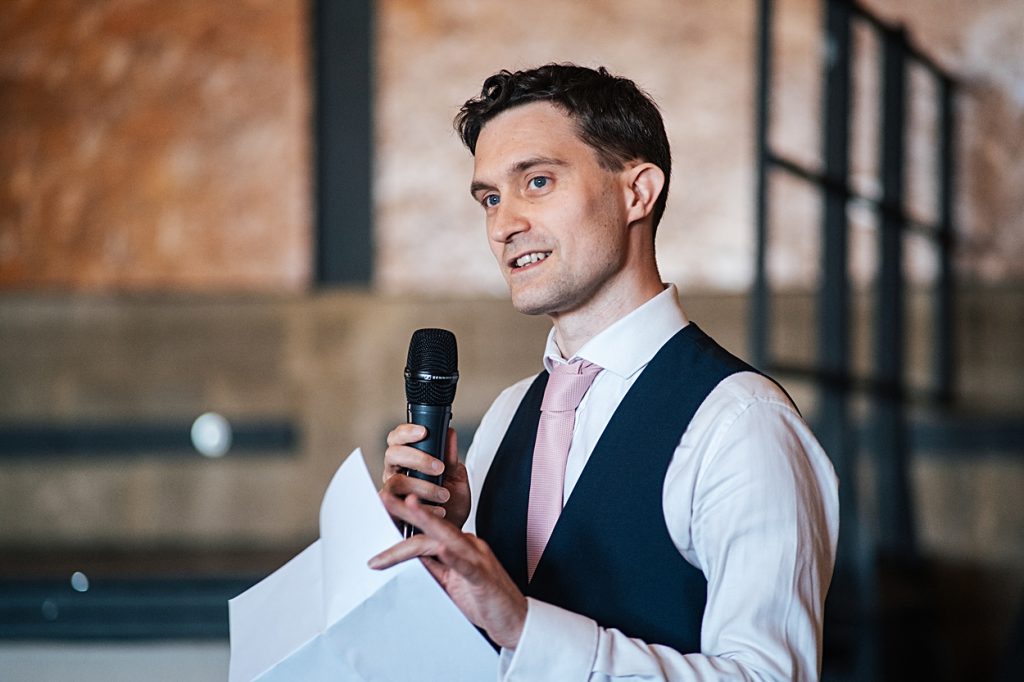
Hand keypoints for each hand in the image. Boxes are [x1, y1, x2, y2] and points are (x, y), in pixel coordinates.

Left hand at [369, 492, 527, 649]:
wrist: (516, 621)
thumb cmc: (485, 601)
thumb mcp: (452, 581)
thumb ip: (433, 567)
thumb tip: (407, 559)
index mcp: (461, 546)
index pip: (428, 530)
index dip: (405, 519)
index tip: (383, 509)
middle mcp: (469, 546)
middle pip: (434, 525)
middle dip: (407, 510)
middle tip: (384, 496)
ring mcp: (478, 559)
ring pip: (446, 537)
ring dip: (424, 521)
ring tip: (407, 506)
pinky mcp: (484, 578)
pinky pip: (467, 564)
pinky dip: (453, 556)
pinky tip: (441, 548)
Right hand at [381, 425, 470, 528]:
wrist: (450, 533)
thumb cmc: (451, 504)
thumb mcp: (456, 478)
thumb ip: (451, 457)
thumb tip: (449, 433)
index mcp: (407, 460)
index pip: (397, 439)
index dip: (406, 432)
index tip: (424, 432)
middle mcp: (395, 473)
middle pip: (392, 454)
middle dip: (417, 458)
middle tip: (439, 468)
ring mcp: (392, 494)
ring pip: (394, 481)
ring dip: (422, 486)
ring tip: (443, 495)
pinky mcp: (393, 514)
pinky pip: (394, 507)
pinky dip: (420, 507)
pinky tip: (438, 510)